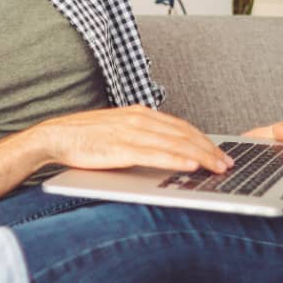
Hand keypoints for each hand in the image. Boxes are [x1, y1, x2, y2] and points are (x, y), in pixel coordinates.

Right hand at [41, 106, 232, 173]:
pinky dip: (178, 159)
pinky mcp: (122, 148)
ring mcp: (132, 132)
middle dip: (210, 149)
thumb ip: (139, 138)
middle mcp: (139, 118)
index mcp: (139, 113)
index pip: (181, 126)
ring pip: (176, 143)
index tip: (219, 152)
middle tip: (228, 163)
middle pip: (184, 134)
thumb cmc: (83, 138)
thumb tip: (162, 151)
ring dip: (202, 156)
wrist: (54, 137)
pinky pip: (156, 154)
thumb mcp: (117, 132)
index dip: (203, 140)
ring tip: (218, 168)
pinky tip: (192, 166)